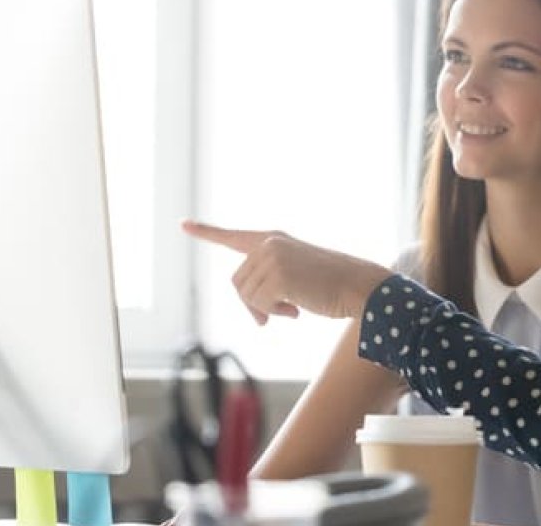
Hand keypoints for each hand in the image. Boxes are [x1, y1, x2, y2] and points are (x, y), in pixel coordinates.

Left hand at [181, 220, 391, 324]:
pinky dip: (275, 314)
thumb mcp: (295, 278)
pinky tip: (297, 310)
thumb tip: (256, 314)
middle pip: (238, 283)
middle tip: (277, 315)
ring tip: (294, 308)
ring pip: (246, 296)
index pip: (233, 237)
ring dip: (266, 310)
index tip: (183, 224)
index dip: (207, 232)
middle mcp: (269, 244)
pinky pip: (260, 305)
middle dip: (253, 304)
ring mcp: (272, 258)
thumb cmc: (331, 285)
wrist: (358, 285)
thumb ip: (269, 285)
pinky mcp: (277, 275)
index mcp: (273, 240)